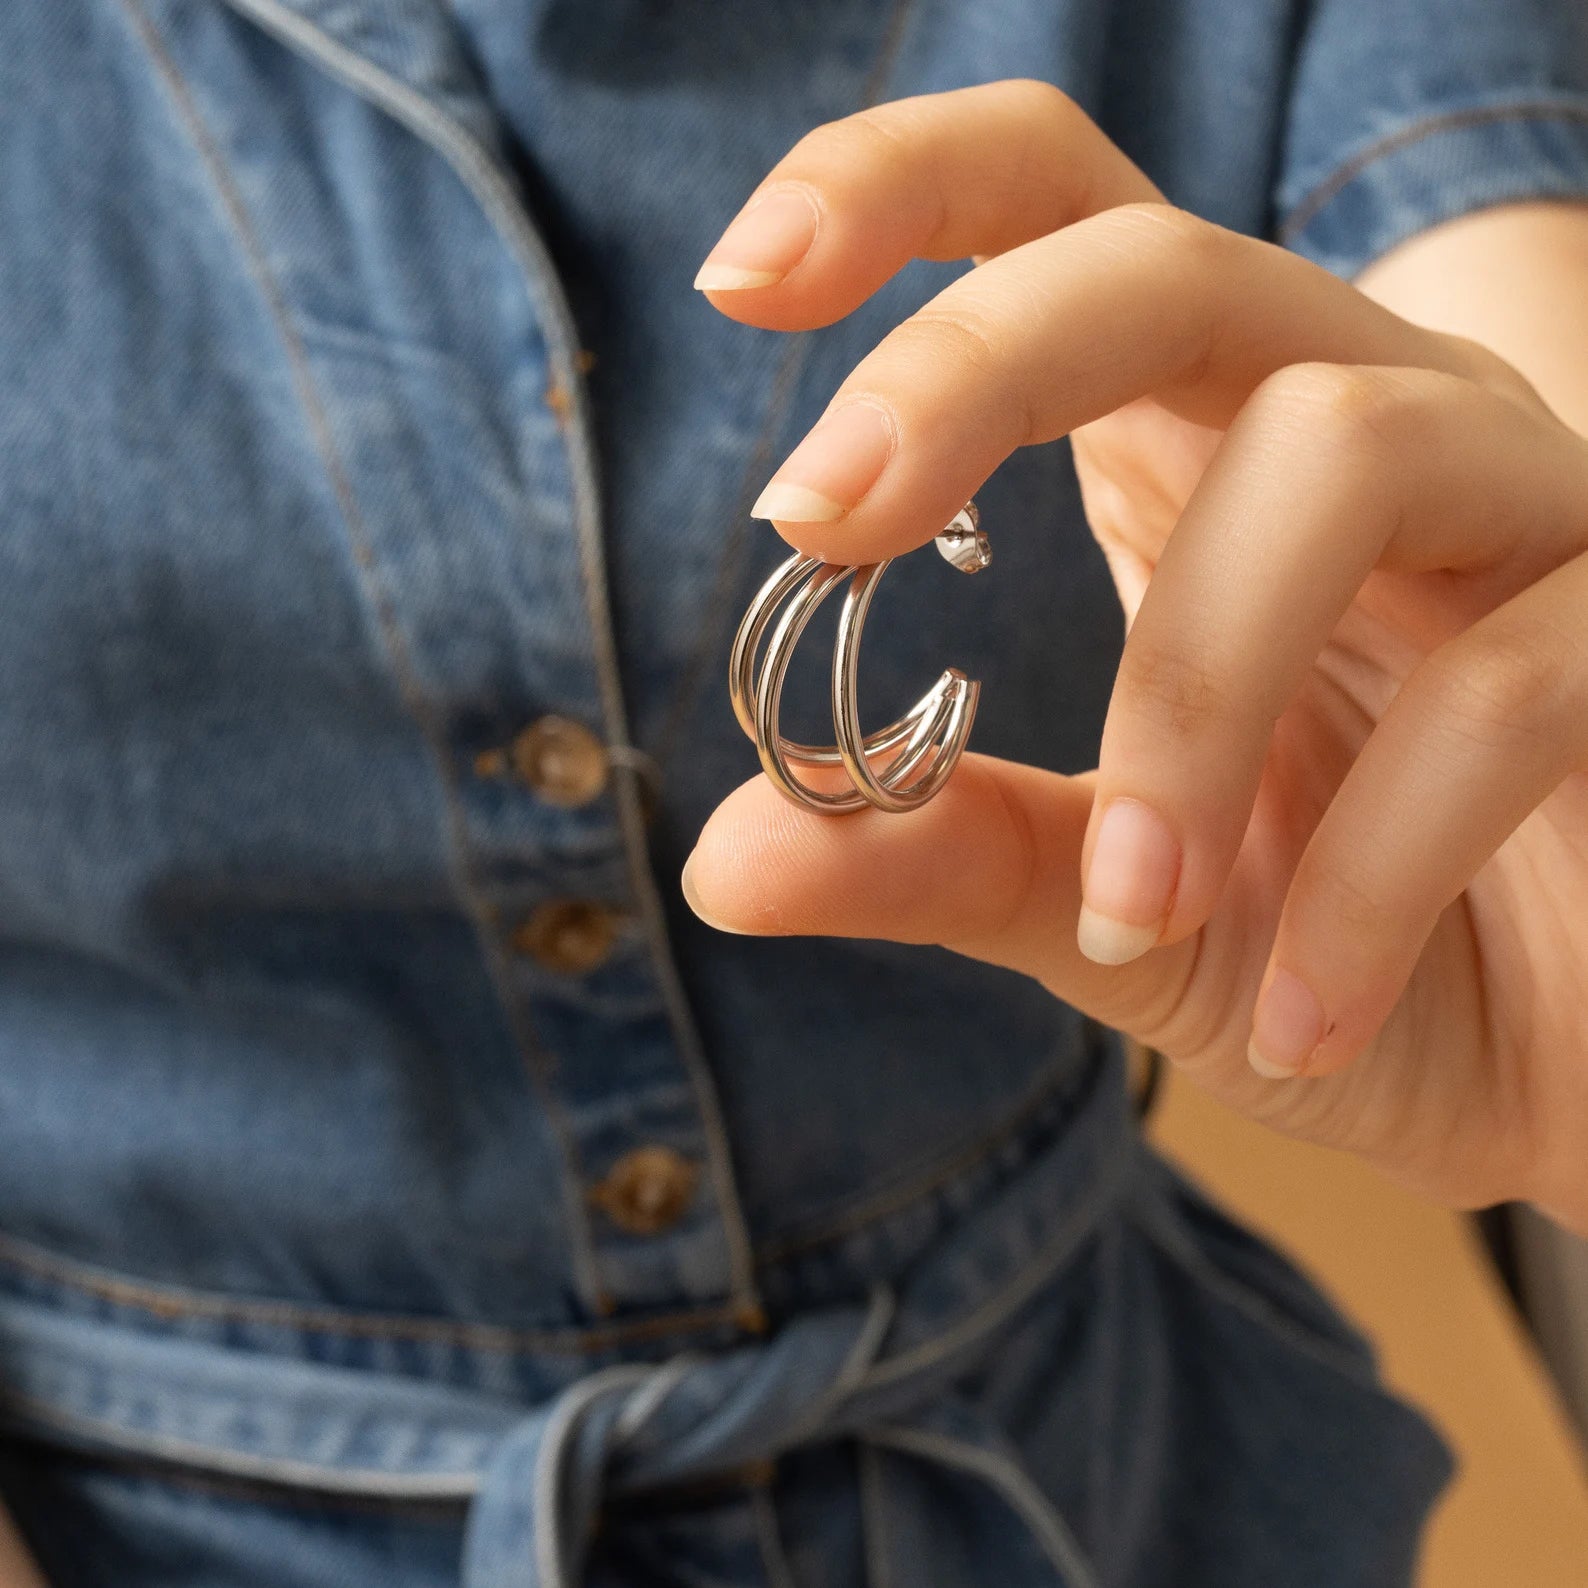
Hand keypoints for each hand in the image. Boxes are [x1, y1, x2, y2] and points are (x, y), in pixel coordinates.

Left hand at [684, 81, 1587, 1229]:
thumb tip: (723, 861)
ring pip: (1344, 453)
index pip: (1059, 225)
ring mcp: (1522, 504)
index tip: (738, 280)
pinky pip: (1508, 690)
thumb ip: (942, 857)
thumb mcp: (1106, 903)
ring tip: (1140, 912)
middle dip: (970, 366)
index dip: (899, 197)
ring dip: (1188, 704)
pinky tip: (1298, 1018)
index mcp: (1197, 456)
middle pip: (1165, 262)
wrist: (1561, 1060)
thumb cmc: (1330, 948)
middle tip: (816, 518)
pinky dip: (1367, 878)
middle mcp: (1357, 425)